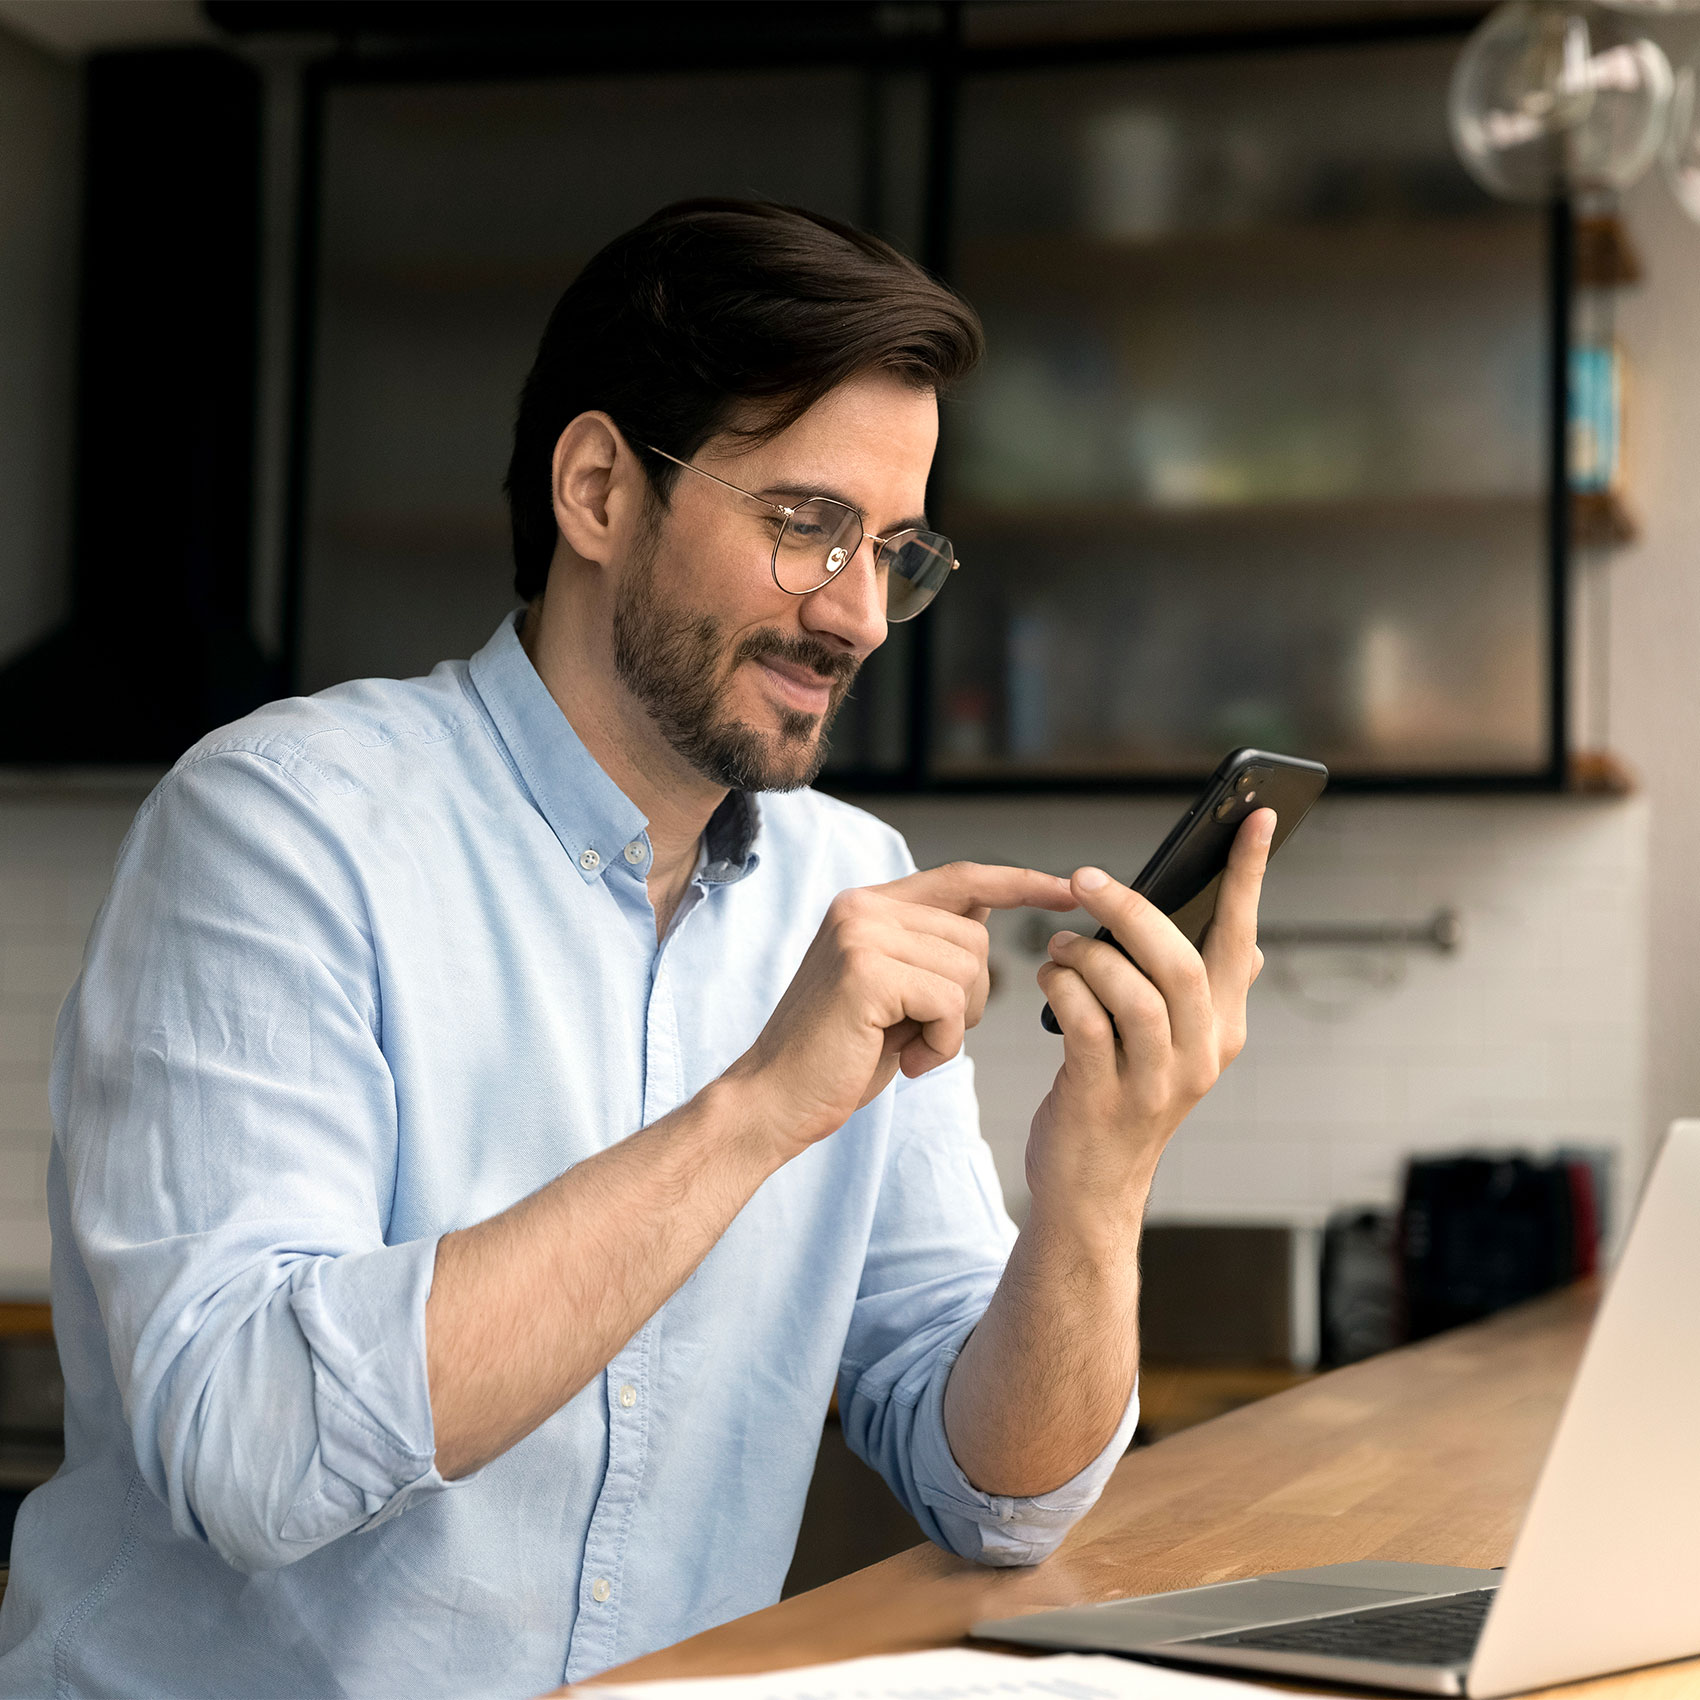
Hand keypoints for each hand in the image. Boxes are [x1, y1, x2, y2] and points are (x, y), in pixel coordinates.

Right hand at [730, 862, 1075, 1154]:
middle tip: (924, 1034)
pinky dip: (942, 1042)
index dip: (1021, 882)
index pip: (962, 878)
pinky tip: (904, 1060)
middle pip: (976, 937)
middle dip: (971, 998)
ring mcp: (861, 933)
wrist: (773, 1100)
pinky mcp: (865, 971)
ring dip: (955, 1025)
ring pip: (969, 970)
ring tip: (907, 1046)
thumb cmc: (838, 1055)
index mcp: (868, 904)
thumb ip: (929, 948)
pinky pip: (950, 1003)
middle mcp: (862, 906)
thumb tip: (986, 915)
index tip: (1070, 889)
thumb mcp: (893, 990)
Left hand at [1028, 809, 1273, 1224]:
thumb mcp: (1167, 1043)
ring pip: (1133, 992)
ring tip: (1059, 946)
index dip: (1250, 875)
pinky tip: (1047, 979)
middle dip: (1131, 910)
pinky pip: (1084, 1023)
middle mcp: (1204, 1053)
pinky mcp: (1105, 1096)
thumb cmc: (1119, 1093)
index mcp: (1225, 1027)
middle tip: (1086, 879)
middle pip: (1180, 961)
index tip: (1259, 816)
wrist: (1090, 1188)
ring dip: (1087, 955)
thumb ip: (1190, 989)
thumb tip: (1226, 933)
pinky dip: (1061, 989)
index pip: (1243, 938)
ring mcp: (1157, 1081)